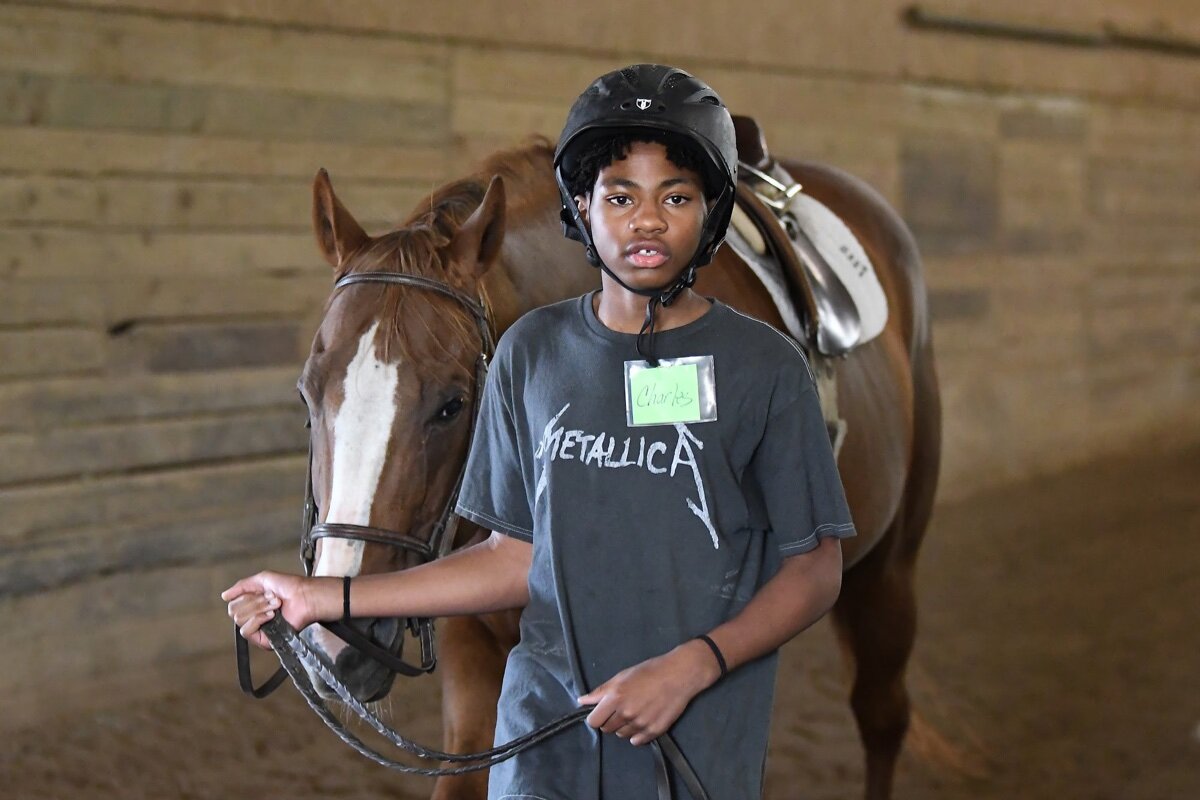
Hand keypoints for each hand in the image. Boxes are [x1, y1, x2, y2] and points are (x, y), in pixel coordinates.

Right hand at [221, 571, 331, 649]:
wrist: (304, 596)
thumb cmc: (289, 586)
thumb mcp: (262, 579)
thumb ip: (241, 586)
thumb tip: (224, 596)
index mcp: (252, 605)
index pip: (233, 605)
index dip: (245, 596)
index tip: (264, 591)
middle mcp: (253, 618)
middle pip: (234, 612)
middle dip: (253, 601)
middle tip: (271, 598)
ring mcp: (258, 629)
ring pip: (240, 620)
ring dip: (258, 608)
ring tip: (276, 605)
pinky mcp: (263, 639)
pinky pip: (246, 632)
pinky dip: (258, 619)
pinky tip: (272, 615)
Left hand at [577, 640, 719, 745]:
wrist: (679, 675)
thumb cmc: (649, 671)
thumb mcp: (622, 676)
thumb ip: (600, 691)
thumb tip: (581, 701)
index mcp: (615, 698)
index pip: (594, 721)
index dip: (596, 717)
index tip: (602, 712)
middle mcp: (626, 713)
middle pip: (607, 729)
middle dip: (610, 720)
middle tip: (621, 709)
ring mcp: (640, 724)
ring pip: (622, 735)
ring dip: (624, 727)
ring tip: (635, 712)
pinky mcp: (654, 731)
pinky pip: (637, 740)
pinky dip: (637, 734)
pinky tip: (643, 720)